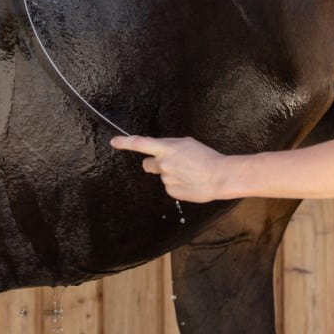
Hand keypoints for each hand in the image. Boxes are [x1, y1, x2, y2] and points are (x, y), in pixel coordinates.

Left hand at [110, 134, 232, 202]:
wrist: (219, 176)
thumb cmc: (206, 157)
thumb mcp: (186, 143)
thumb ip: (170, 147)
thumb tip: (162, 153)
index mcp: (166, 148)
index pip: (140, 143)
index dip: (124, 142)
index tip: (114, 142)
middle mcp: (163, 164)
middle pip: (147, 164)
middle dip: (154, 164)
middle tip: (169, 164)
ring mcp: (166, 179)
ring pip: (162, 176)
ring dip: (171, 174)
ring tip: (189, 173)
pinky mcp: (172, 192)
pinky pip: (170, 187)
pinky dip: (178, 185)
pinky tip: (190, 182)